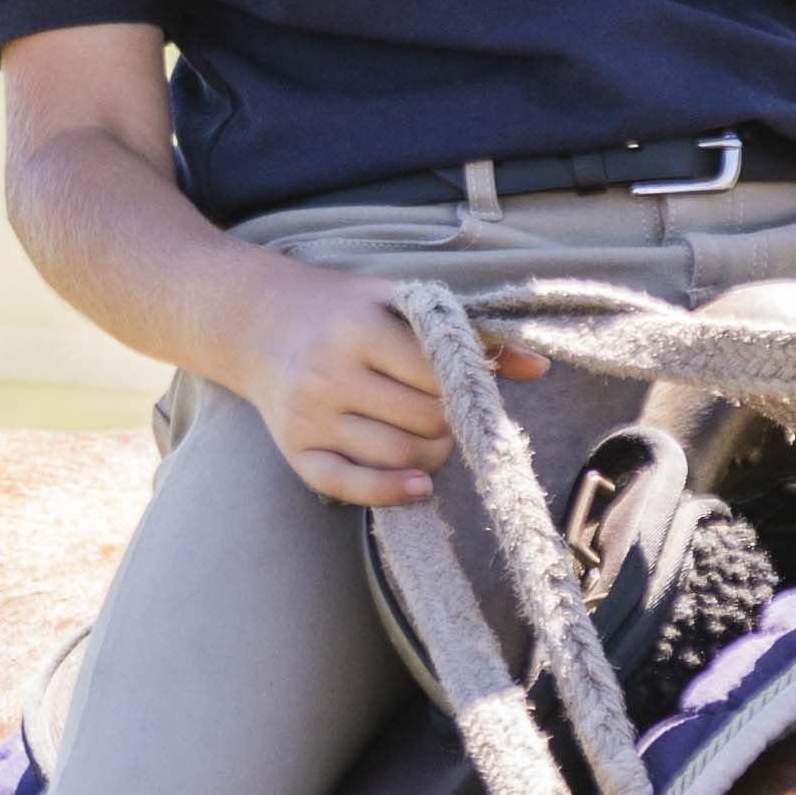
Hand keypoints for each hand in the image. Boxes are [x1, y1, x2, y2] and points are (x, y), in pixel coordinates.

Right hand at [230, 266, 540, 506]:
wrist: (256, 321)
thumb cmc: (341, 309)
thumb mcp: (399, 301)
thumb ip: (468, 332)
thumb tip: (539, 367)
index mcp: (358, 328)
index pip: (437, 374)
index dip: (465, 386)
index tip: (468, 385)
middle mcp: (328, 373)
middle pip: (424, 420)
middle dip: (452, 423)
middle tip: (452, 413)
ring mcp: (308, 415)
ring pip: (397, 456)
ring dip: (432, 454)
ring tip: (433, 436)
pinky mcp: (294, 448)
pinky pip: (348, 485)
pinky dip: (391, 492)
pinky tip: (418, 484)